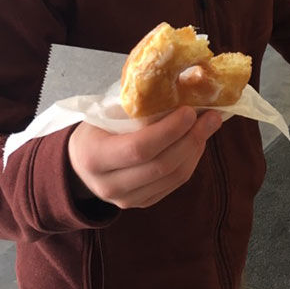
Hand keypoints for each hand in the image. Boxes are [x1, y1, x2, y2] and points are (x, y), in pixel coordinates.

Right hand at [67, 106, 221, 208]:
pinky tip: (197, 142)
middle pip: (160, 166)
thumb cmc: (95, 130)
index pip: (139, 148)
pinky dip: (191, 161)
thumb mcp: (103, 114)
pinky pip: (174, 185)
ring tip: (209, 126)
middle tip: (211, 116)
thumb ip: (134, 106)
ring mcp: (126, 200)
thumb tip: (179, 84)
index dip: (168, 131)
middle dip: (191, 139)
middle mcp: (109, 185)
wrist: (79, 166)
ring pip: (172, 177)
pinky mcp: (142, 204)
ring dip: (196, 149)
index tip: (189, 111)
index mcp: (95, 156)